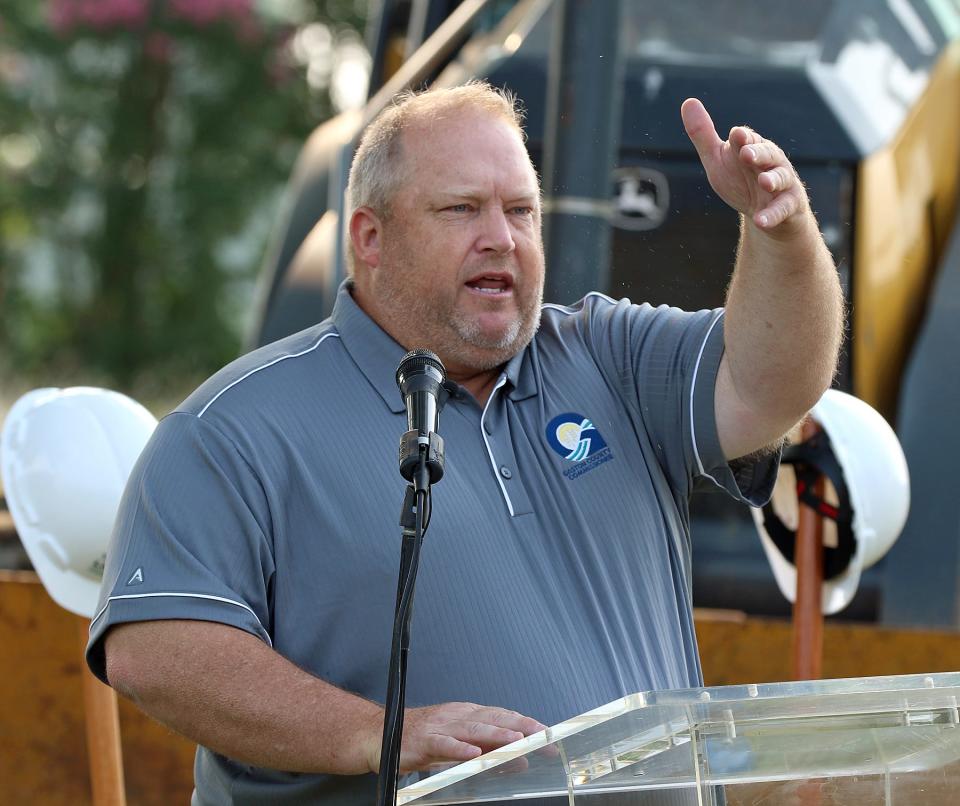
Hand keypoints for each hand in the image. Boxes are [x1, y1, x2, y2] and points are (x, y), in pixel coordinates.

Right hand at [361, 701, 545, 773]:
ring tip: (517, 741)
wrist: (380, 735)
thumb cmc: (422, 740)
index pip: (503, 715)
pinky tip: (474, 754)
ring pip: (473, 728)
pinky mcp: (424, 740)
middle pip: (493, 717)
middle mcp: (457, 715)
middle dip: (520, 726)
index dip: (526, 723)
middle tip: (542, 736)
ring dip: (497, 734)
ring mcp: (440, 725)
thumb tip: (521, 761)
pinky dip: (460, 748)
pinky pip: (444, 744)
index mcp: (467, 714)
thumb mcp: (460, 746)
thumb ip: (489, 752)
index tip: (548, 733)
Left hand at [681, 98, 807, 231]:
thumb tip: (688, 102)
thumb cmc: (741, 181)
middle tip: (746, 154)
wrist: (765, 215)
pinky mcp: (789, 206)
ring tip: (764, 182)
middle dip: (758, 153)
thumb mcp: (718, 160)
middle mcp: (771, 162)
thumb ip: (703, 135)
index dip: (743, 138)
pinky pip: (782, 209)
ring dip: (773, 179)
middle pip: (768, 154)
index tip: (736, 136)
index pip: (748, 140)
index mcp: (753, 148)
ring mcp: (782, 183)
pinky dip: (772, 215)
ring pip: (781, 177)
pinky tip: (760, 220)